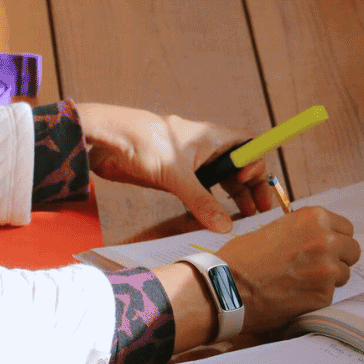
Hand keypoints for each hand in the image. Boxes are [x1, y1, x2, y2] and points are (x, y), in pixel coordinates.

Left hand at [75, 102, 272, 231]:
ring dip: (229, 198)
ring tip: (238, 221)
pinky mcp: (173, 174)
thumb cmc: (142, 141)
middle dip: (248, 189)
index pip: (248, 149)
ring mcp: (188, 161)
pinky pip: (198, 189)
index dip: (256, 169)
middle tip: (256, 215)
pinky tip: (210, 220)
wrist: (104, 139)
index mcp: (211, 137)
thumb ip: (201, 201)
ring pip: (218, 179)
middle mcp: (204, 148)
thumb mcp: (175, 174)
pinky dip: (207, 203)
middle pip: (236, 167)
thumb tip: (224, 226)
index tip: (258, 195)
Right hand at [217, 206, 360, 332]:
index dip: (334, 237)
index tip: (325, 244)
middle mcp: (326, 240)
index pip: (346, 228)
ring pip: (344, 274)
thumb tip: (319, 239)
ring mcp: (327, 270)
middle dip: (338, 257)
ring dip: (329, 278)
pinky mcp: (324, 296)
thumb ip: (303, 231)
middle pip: (352, 250)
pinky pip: (330, 294)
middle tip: (317, 264)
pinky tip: (295, 293)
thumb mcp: (276, 228)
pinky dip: (316, 295)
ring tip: (301, 279)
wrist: (229, 285)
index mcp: (314, 218)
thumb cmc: (245, 255)